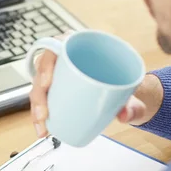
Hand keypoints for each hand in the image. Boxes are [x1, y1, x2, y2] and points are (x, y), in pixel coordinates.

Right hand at [29, 44, 160, 137]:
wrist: (129, 94)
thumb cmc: (127, 83)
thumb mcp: (133, 92)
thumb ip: (134, 104)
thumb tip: (125, 116)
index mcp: (84, 47)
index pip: (58, 44)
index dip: (47, 62)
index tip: (46, 82)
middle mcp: (68, 57)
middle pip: (43, 68)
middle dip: (38, 92)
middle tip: (44, 113)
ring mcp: (60, 73)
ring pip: (39, 84)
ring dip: (36, 105)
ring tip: (42, 124)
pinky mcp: (58, 88)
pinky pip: (43, 97)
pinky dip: (39, 113)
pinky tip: (42, 126)